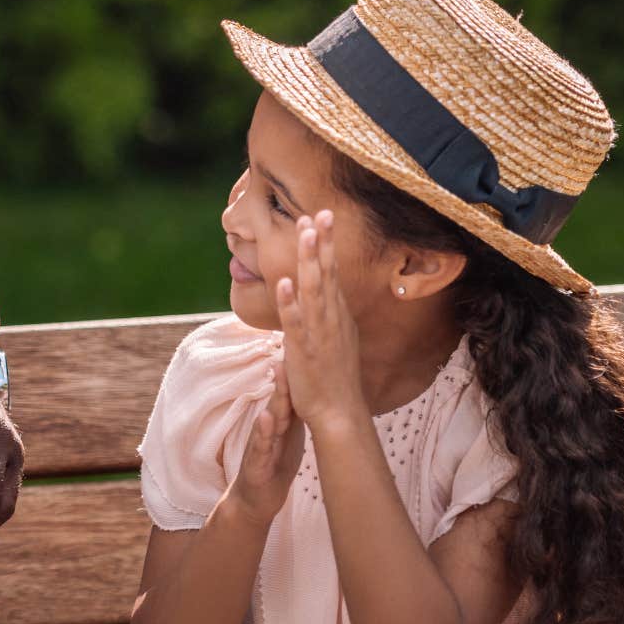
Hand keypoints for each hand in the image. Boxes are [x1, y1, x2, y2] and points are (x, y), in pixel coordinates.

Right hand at [223, 362, 306, 525]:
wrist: (256, 500)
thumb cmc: (276, 465)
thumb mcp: (291, 436)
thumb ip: (298, 413)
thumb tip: (317, 390)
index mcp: (282, 421)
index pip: (291, 393)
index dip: (299, 372)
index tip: (308, 347)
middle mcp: (269, 427)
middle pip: (280, 397)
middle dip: (287, 374)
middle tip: (291, 348)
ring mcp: (260, 444)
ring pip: (269, 417)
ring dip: (275, 396)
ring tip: (279, 375)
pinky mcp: (256, 463)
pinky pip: (260, 446)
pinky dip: (263, 432)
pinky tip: (266, 417)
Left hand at [274, 210, 367, 429]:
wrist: (340, 412)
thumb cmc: (334, 377)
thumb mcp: (335, 337)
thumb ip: (330, 313)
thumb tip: (326, 293)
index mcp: (336, 314)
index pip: (332, 271)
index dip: (327, 244)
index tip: (322, 216)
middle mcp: (331, 318)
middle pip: (326, 273)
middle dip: (322, 241)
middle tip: (320, 211)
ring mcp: (319, 332)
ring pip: (314, 290)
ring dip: (309, 261)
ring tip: (306, 233)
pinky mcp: (304, 350)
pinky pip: (296, 322)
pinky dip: (290, 302)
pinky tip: (284, 282)